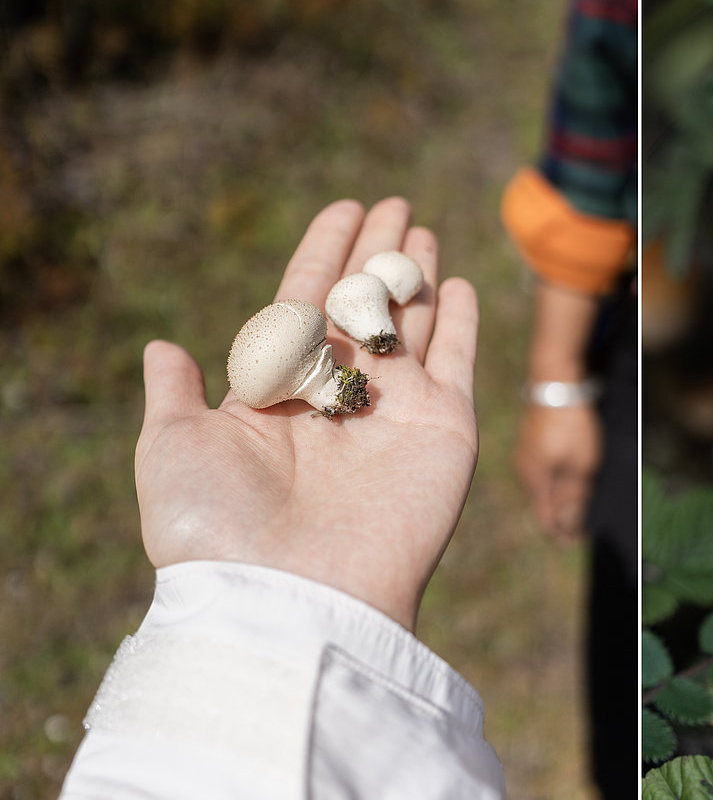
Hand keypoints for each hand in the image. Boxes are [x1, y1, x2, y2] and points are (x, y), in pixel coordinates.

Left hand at [133, 197, 478, 630]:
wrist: (296, 596)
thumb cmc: (222, 529)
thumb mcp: (176, 449)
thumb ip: (174, 395)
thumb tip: (161, 348)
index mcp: (280, 390)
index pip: (306, 300)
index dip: (324, 251)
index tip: (343, 208)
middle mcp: (341, 393)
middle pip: (362, 302)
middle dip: (376, 251)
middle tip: (394, 203)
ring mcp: (397, 408)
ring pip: (411, 322)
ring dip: (416, 275)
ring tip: (422, 229)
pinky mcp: (446, 425)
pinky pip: (458, 358)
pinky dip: (463, 320)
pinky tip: (460, 284)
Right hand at [512, 403, 601, 542]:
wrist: (556, 382)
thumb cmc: (571, 423)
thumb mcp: (581, 463)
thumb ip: (574, 495)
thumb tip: (567, 525)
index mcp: (534, 480)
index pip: (545, 520)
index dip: (563, 534)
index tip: (582, 539)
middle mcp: (524, 470)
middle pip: (542, 505)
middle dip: (562, 517)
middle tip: (585, 523)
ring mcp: (524, 455)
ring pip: (542, 487)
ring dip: (560, 497)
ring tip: (582, 499)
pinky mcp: (530, 443)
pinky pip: (542, 471)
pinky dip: (556, 479)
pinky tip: (571, 474)